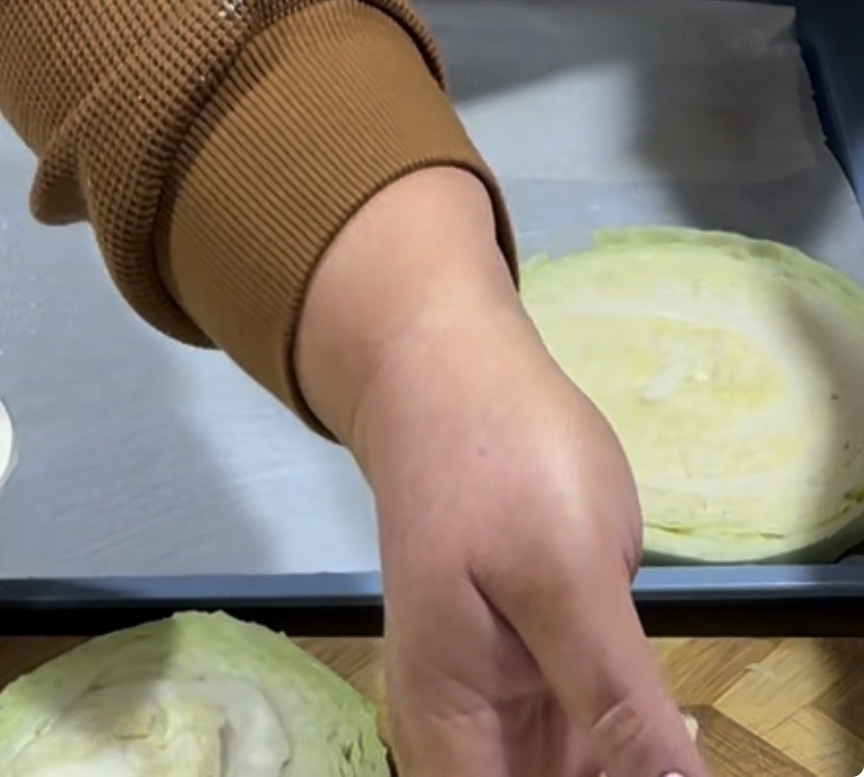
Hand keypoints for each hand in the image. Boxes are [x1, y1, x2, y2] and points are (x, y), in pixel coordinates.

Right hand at [357, 310, 703, 776]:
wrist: (441, 372)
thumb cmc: (494, 459)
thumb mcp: (566, 576)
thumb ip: (617, 705)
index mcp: (450, 727)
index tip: (641, 756)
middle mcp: (460, 731)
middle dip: (616, 776)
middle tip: (655, 728)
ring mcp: (493, 698)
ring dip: (624, 765)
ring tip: (660, 721)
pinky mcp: (526, 665)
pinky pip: (579, 741)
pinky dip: (626, 747)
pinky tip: (667, 727)